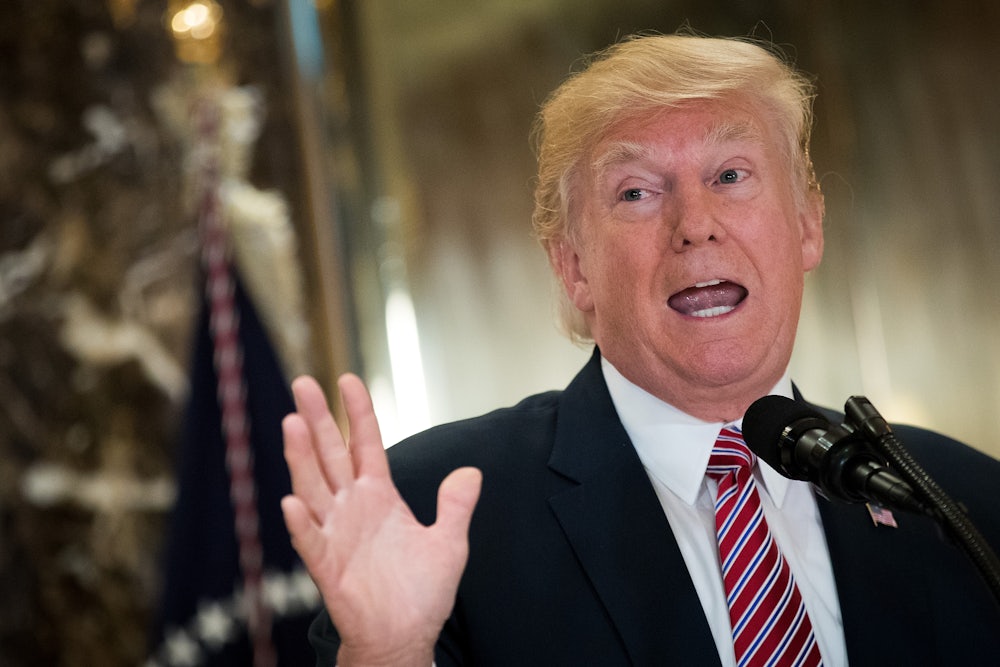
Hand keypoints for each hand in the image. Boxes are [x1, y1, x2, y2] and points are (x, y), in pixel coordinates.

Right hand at [281, 374, 481, 666]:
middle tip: (304, 384)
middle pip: (331, 455)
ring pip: (313, 488)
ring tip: (293, 424)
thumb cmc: (421, 593)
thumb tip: (471, 470)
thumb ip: (456, 506)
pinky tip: (293, 502)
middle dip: (318, 420)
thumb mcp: (449, 544)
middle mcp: (352, 508)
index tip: (349, 380)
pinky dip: (302, 523)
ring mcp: (336, 535)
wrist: (404, 637)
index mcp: (380, 497)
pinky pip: (312, 542)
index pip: (365, 444)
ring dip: (302, 458)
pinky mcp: (328, 567)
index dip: (358, 413)